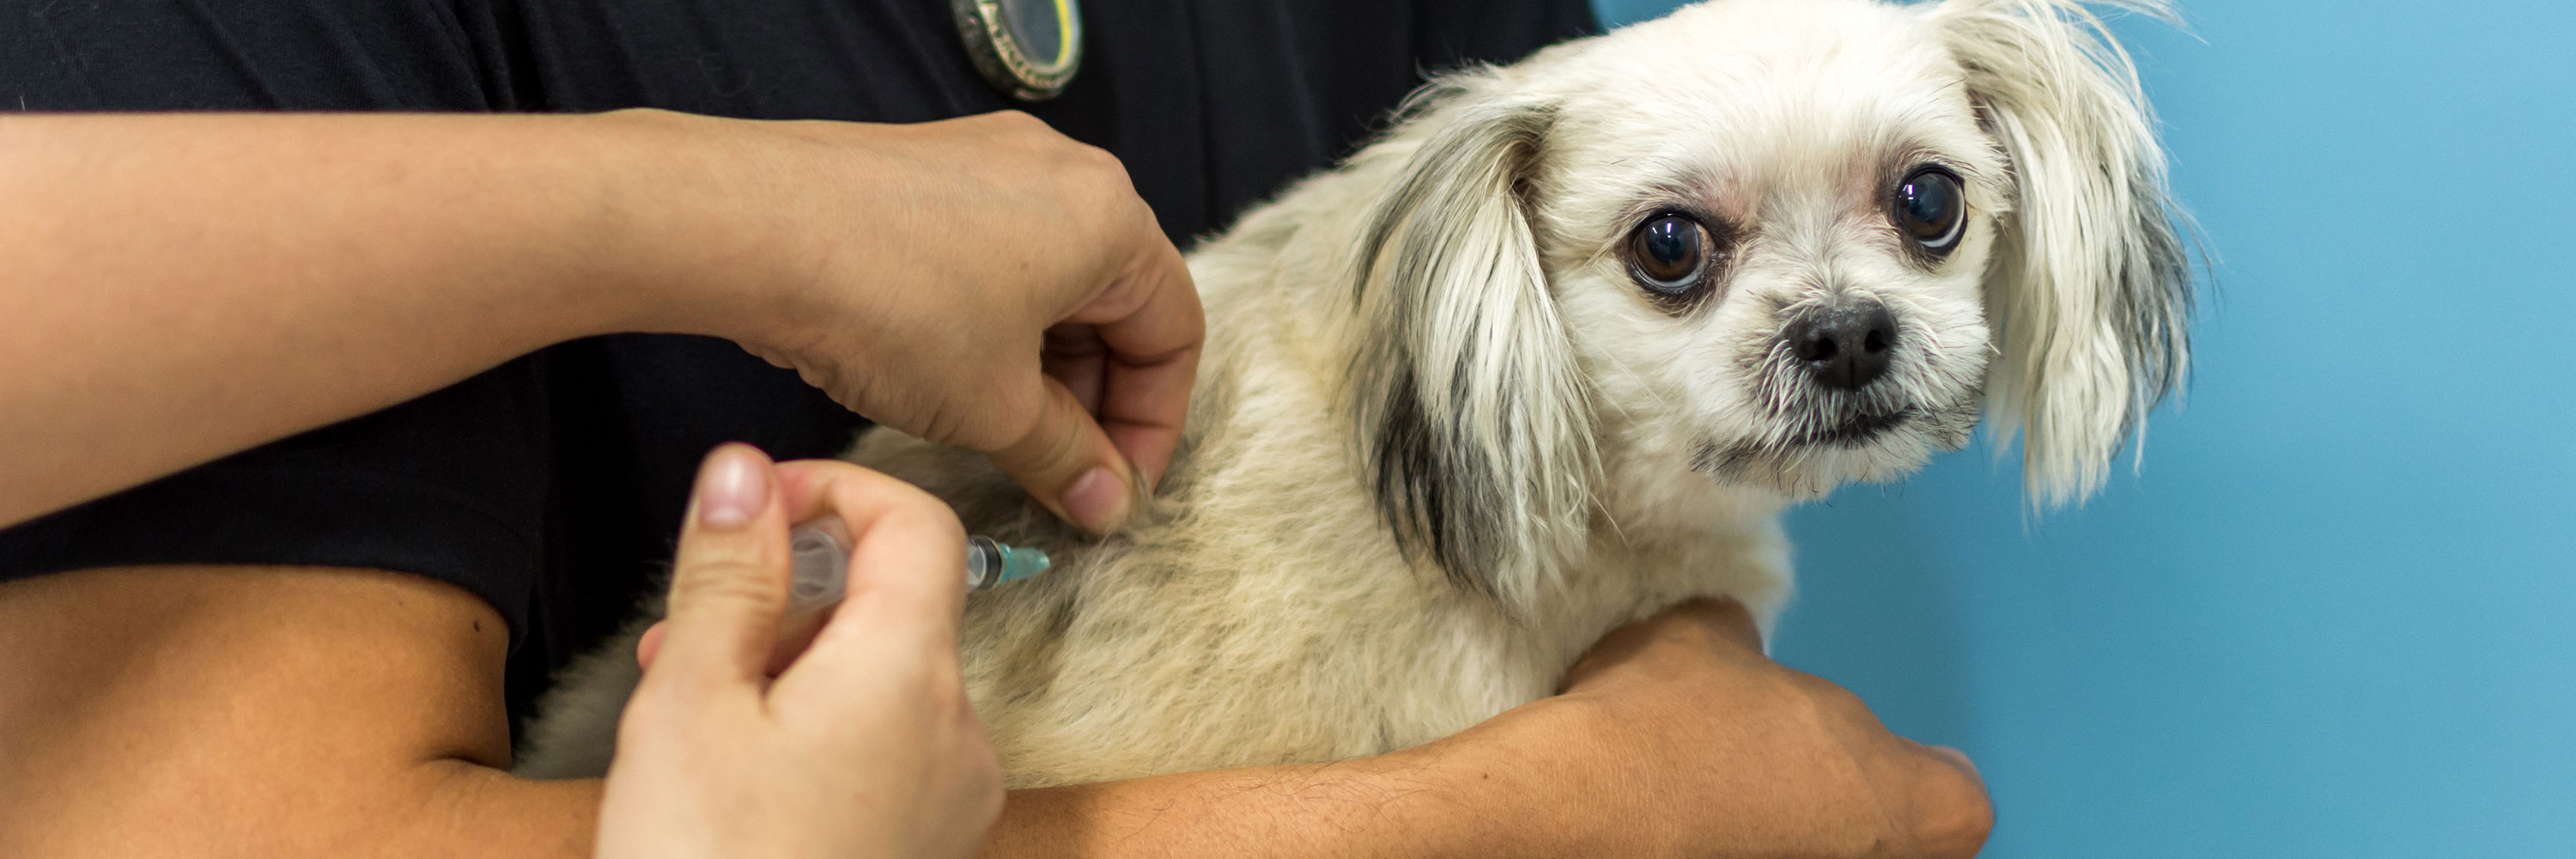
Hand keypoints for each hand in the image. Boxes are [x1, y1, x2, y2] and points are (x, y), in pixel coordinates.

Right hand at [596, 443, 1003, 858]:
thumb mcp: (692, 700)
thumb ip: (728, 572)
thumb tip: (747, 471)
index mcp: (910, 674)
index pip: (919, 521)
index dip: (837, 487)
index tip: (755, 502)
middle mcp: (956, 729)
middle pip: (893, 603)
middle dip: (788, 594)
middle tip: (686, 628)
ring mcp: (950, 796)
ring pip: (877, 678)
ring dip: (787, 663)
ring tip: (686, 705)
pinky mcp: (925, 845)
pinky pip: (883, 747)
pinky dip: (814, 728)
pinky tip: (731, 768)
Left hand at [619, 110, 1202, 534]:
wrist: (746, 228)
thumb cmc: (887, 301)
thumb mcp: (995, 405)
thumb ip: (1068, 458)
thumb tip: (1107, 503)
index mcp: (1111, 216)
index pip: (1174, 332)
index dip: (1152, 426)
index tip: (1115, 488)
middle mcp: (1062, 173)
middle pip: (1115, 305)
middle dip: (1093, 402)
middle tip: (1059, 475)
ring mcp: (989, 164)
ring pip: (1049, 286)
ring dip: (1040, 370)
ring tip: (996, 435)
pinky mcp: (927, 175)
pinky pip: (990, 259)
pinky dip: (989, 327)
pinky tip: (945, 379)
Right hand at [1444, 600, 1993, 857]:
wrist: (1571, 815)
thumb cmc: (1660, 726)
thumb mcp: (1707, 638)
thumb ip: (1747, 646)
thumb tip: (1735, 647)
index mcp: (1915, 802)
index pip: (1952, 790)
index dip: (1903, 765)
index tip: (1851, 752)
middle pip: (1896, 840)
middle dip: (1844, 810)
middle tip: (1779, 780)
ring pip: (1830, 856)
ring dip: (1795, 836)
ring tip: (1724, 813)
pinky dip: (1737, 849)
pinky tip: (1683, 838)